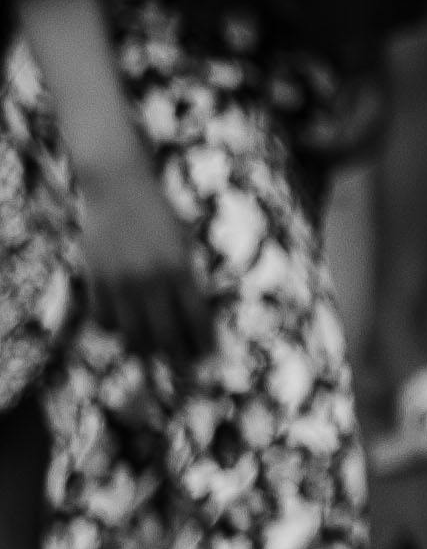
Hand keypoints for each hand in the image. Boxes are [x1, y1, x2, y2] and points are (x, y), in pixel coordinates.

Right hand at [69, 156, 206, 363]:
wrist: (120, 186)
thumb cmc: (160, 214)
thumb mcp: (184, 243)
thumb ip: (187, 277)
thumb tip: (192, 314)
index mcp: (180, 269)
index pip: (197, 319)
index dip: (204, 342)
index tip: (208, 354)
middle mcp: (150, 278)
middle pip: (165, 335)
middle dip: (177, 355)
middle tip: (183, 363)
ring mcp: (120, 280)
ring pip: (132, 333)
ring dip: (144, 347)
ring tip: (153, 350)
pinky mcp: (96, 277)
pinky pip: (104, 318)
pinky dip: (114, 328)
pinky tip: (124, 326)